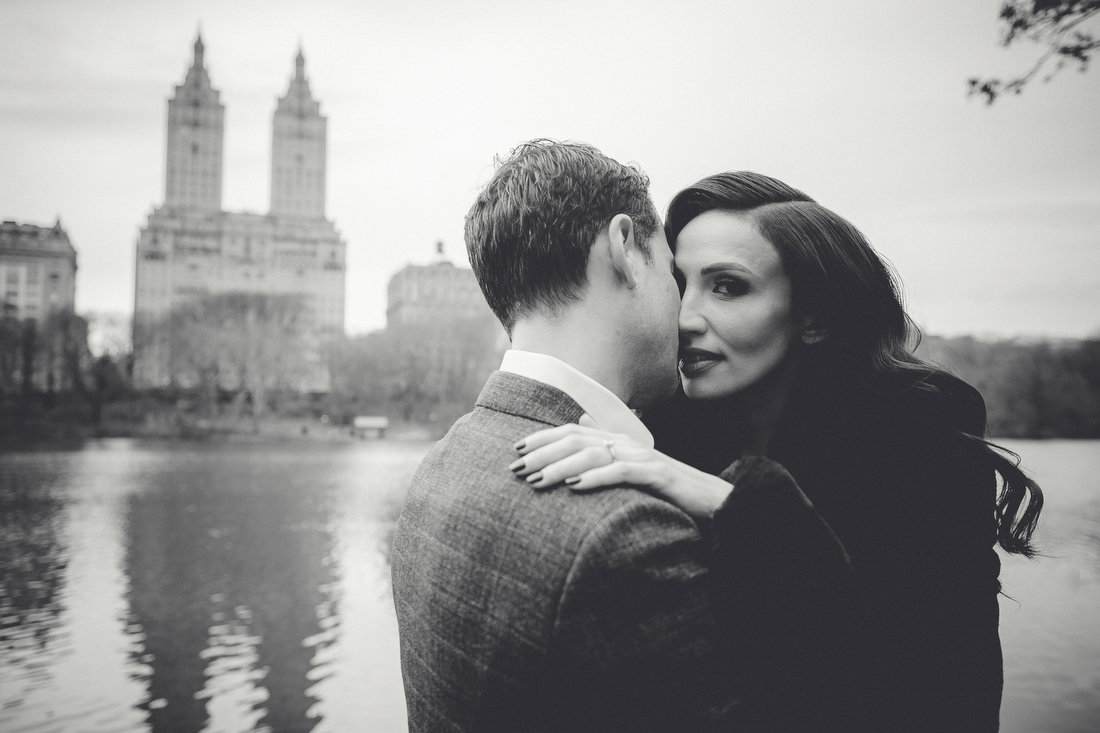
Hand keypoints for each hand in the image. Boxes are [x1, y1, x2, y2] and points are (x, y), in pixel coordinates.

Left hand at [509, 424, 732, 520]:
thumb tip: (581, 419)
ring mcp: (642, 456)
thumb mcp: (631, 464)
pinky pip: (622, 473)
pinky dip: (597, 478)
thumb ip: (605, 444)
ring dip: (562, 467)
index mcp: (618, 439)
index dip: (543, 438)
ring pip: (594, 454)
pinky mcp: (657, 474)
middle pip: (577, 439)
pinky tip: (576, 487)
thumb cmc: (666, 486)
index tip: (516, 450)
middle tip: (516, 469)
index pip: (573, 431)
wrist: (711, 498)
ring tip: (537, 480)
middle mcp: (626, 442)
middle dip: (543, 453)